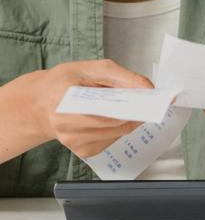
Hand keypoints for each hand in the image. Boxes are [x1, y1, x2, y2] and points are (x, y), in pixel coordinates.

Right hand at [26, 59, 152, 157]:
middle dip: (136, 110)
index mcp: (63, 101)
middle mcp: (66, 126)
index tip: (150, 97)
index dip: (130, 103)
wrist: (39, 105)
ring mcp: (74, 142)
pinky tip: (115, 115)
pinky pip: (113, 139)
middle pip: (114, 122)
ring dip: (130, 119)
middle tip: (150, 99)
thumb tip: (147, 87)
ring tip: (133, 104)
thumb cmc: (63, 82)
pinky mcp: (83, 151)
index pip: (103, 107)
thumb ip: (120, 76)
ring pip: (118, 132)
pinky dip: (120, 127)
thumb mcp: (90, 67)